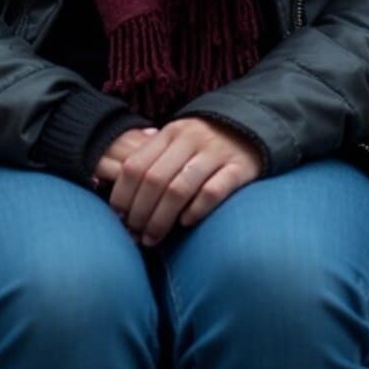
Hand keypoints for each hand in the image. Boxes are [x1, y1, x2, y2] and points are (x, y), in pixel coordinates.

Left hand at [105, 117, 262, 245]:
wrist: (249, 130)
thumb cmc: (202, 146)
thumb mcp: (176, 144)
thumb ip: (151, 163)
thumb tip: (119, 204)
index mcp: (170, 133)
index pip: (135, 166)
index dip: (122, 196)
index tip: (118, 219)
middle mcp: (191, 139)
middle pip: (154, 180)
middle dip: (140, 213)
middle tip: (136, 234)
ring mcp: (216, 153)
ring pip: (179, 189)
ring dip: (161, 219)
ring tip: (153, 238)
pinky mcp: (239, 168)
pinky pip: (213, 192)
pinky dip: (196, 210)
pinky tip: (186, 223)